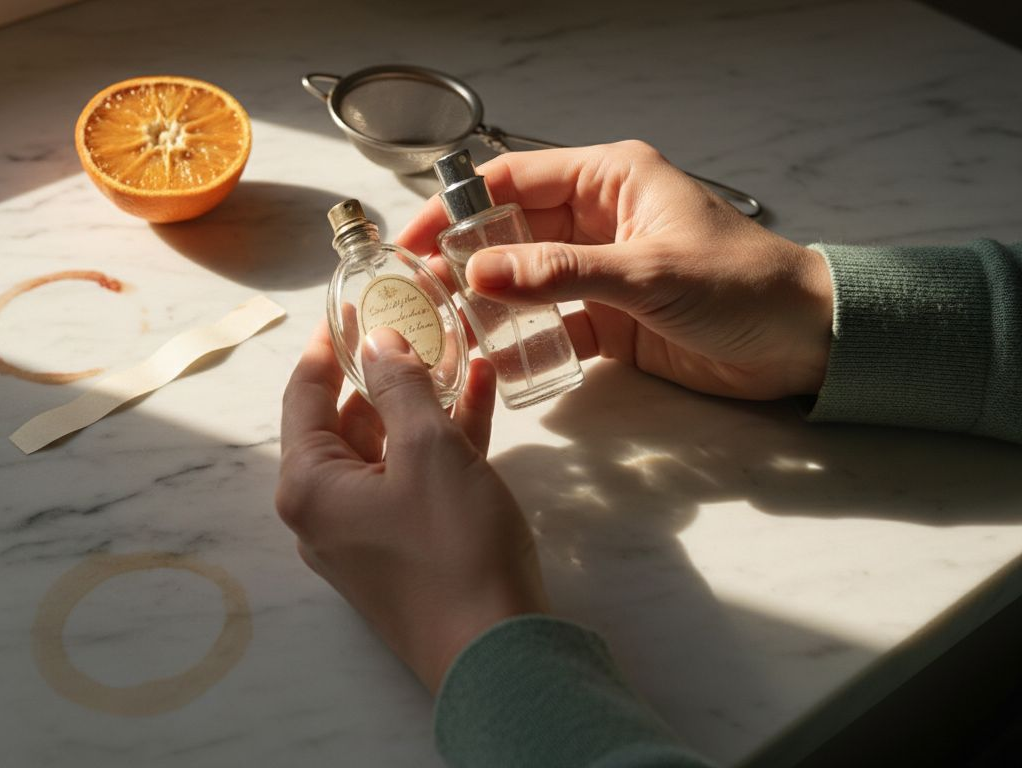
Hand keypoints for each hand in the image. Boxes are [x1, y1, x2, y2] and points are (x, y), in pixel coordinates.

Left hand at [277, 324, 546, 693]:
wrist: (496, 653)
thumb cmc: (452, 546)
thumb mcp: (429, 449)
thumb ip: (400, 386)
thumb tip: (378, 343)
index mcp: (308, 485)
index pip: (304, 396)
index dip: (328, 346)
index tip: (351, 305)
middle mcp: (323, 511)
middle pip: (346, 422)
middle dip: (385, 370)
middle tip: (414, 321)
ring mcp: (364, 533)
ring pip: (388, 449)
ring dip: (423, 400)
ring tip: (458, 347)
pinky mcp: (405, 550)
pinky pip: (414, 480)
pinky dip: (442, 441)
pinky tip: (481, 394)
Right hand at [397, 141, 833, 399]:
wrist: (806, 342)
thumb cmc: (740, 286)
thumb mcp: (646, 273)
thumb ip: (560, 273)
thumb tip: (478, 272)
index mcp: (610, 180)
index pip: (515, 180)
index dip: (458, 206)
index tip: (413, 241)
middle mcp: (598, 220)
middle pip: (511, 232)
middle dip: (465, 261)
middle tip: (418, 295)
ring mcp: (601, 272)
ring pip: (525, 281)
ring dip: (489, 303)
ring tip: (444, 329)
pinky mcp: (611, 321)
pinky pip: (552, 327)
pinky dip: (525, 342)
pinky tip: (495, 361)